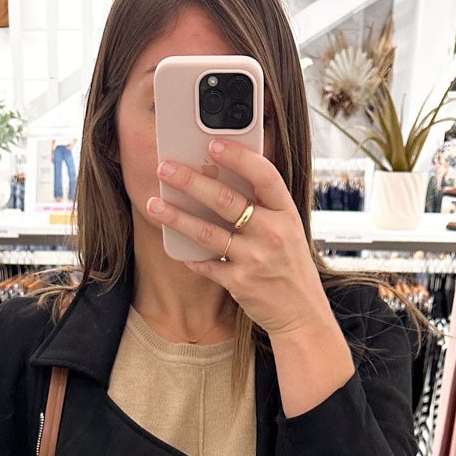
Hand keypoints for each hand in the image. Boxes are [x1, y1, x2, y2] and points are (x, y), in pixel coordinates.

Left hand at [147, 138, 333, 338]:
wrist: (302, 311)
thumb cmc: (290, 265)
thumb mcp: (288, 229)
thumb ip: (263, 206)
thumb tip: (221, 178)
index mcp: (286, 212)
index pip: (263, 175)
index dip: (237, 157)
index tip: (212, 144)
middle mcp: (272, 232)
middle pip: (225, 199)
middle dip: (190, 181)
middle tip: (165, 168)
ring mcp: (255, 259)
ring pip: (207, 232)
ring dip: (177, 217)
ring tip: (154, 204)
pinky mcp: (240, 283)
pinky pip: (206, 265)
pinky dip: (190, 257)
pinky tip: (175, 247)